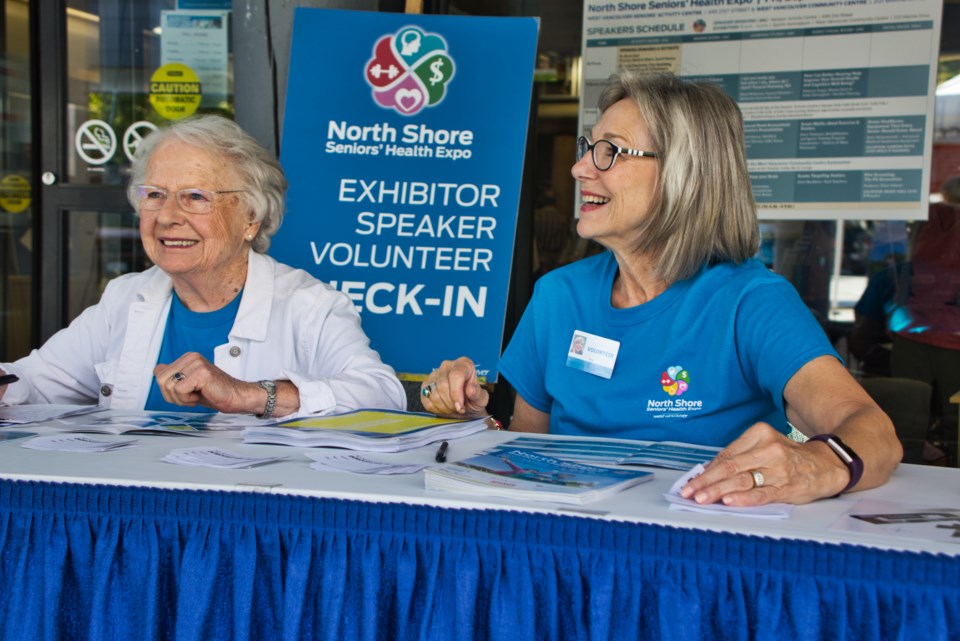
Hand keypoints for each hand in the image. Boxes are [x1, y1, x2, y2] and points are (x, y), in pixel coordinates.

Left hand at [153, 353, 262, 414]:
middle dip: (172, 396)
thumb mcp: (188, 383)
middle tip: (189, 397)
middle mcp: (191, 357)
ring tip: (195, 396)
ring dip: (180, 398)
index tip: (184, 392)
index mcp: (187, 358)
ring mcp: (196, 363)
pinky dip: (187, 399)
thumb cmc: (215, 392)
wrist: (236, 397)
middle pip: (161, 380)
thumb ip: (173, 375)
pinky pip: (179, 390)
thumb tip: (157, 369)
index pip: (159, 373)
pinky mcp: (201, 372)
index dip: (167, 390)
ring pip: (169, 386)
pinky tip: (199, 396)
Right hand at [420, 357, 488, 418]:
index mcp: (463, 364)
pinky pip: (427, 400)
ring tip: (452, 407)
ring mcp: (434, 375)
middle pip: (443, 386)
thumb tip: (471, 389)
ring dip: (444, 407)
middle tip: (459, 408)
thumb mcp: (481, 399)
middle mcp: (447, 366)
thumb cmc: (473, 400)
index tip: (460, 406)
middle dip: (451, 403)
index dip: (456, 393)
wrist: (465, 407)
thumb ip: (478, 394)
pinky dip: (436, 409)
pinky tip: (444, 407)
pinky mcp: (425, 386)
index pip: (456, 375)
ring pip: (434, 394)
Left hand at [679, 422, 849, 505]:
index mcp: (760, 434)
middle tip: (689, 492)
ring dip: (718, 491)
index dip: (706, 470)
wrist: (828, 464)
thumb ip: (741, 456)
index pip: (726, 454)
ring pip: (741, 480)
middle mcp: (768, 449)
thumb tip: (709, 473)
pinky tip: (729, 501)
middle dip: (706, 481)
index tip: (691, 481)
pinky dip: (743, 498)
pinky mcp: (787, 488)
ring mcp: (778, 469)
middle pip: (730, 467)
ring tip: (702, 499)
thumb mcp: (766, 446)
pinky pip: (761, 494)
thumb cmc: (790, 457)